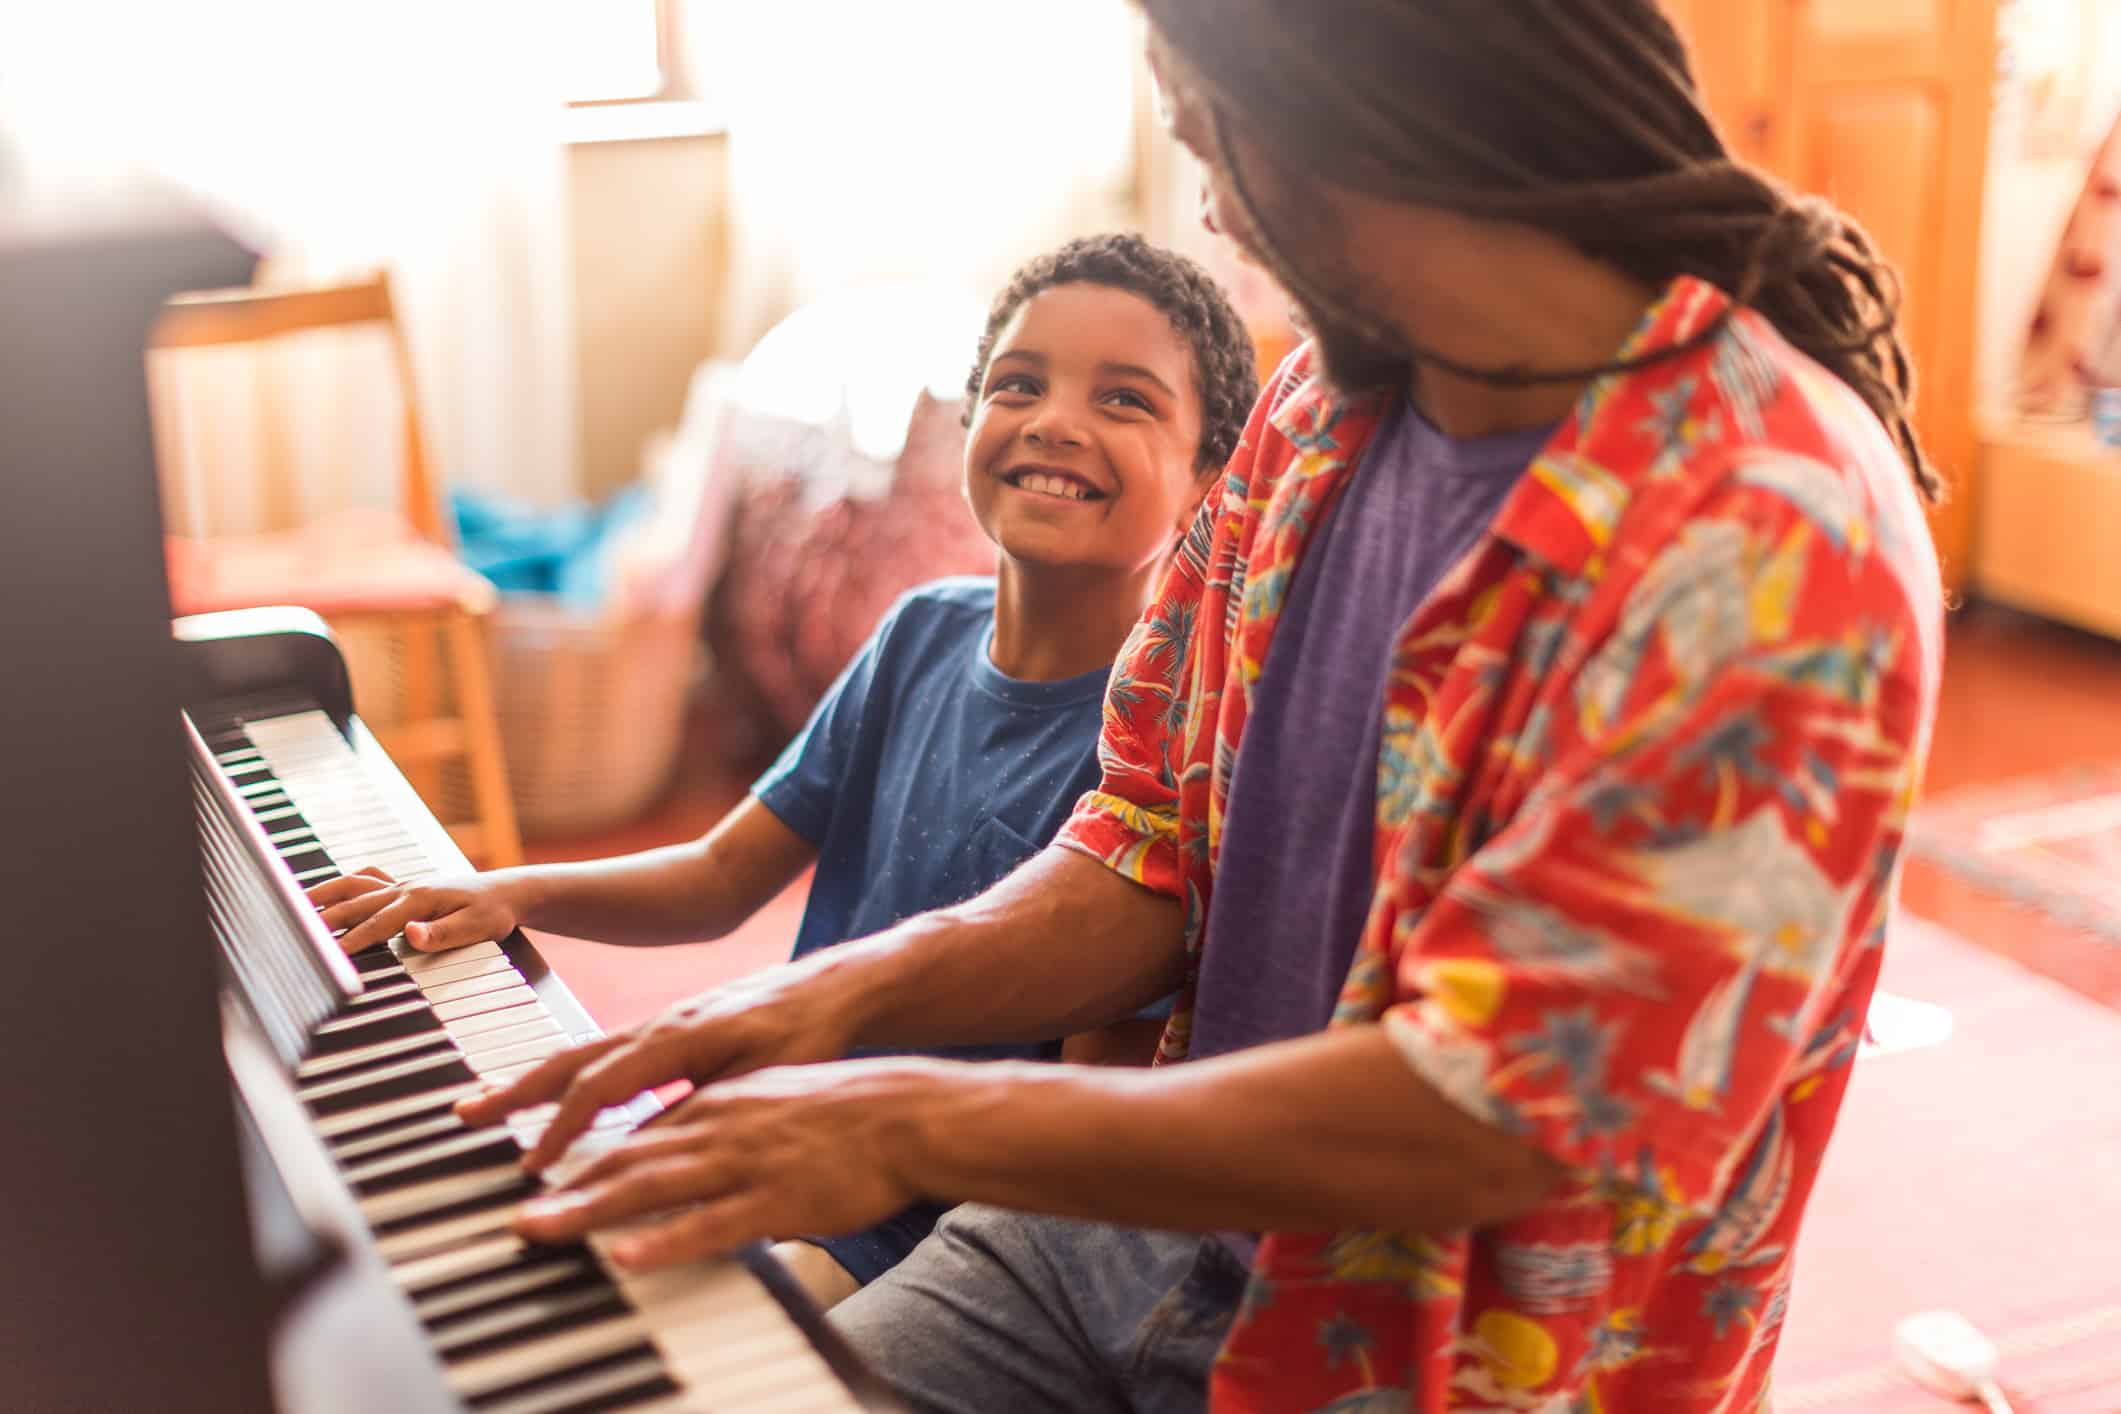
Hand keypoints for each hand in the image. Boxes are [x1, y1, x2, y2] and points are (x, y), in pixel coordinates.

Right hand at [306, 866, 525, 955]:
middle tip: (293, 933)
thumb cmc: (494, 912)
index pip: (377, 924)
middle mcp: (406, 888)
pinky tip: (330, 892)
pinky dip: (345, 885)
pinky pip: (367, 880)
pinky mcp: (404, 886)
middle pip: (355, 903)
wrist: (507, 892)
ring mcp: (403, 884)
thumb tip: (412, 934)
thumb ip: (442, 933)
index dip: (351, 941)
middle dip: (323, 918)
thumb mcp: (477, 927)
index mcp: (420, 899)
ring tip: (293, 903)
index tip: (328, 956)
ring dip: (325, 893)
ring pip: (354, 885)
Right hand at [456, 959, 865, 1171]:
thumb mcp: (765, 1076)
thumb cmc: (808, 1032)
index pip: (601, 1085)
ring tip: (489, 1104)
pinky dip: (571, 1073)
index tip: (532, 1165)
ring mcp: (664, 1022)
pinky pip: (607, 1050)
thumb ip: (708, 1106)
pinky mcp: (675, 1027)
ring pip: (584, 1052)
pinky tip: (559, 1096)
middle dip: (516, 1090)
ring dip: (533, 1080)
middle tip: (466, 1114)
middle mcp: (661, 1023)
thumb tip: (653, 1143)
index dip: (563, 1128)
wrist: (837, 988)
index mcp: (678, 1035)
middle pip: (572, 1058)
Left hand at [512, 1059, 951, 1269]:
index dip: (578, 1154)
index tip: (534, 1177)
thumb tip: (684, 1153)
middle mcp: (717, 1124)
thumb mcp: (769, 1101)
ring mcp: (744, 1160)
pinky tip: (629, 1254)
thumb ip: (721, 1124)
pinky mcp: (777, 1197)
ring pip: (653, 1186)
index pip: (631, 1131)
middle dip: (563, 1185)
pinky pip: (712, 1222)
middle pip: (624, 1157)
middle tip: (514, 1214)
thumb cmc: (843, 1110)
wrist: (905, 1111)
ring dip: (591, 1210)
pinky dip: (667, 1239)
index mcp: (714, 1103)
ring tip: (541, 1230)